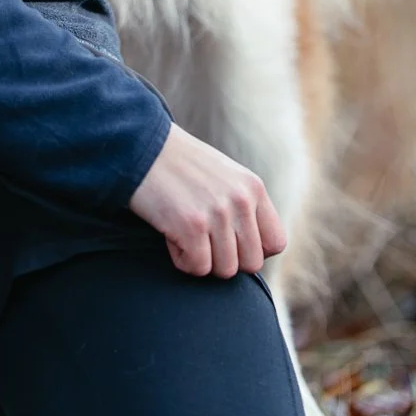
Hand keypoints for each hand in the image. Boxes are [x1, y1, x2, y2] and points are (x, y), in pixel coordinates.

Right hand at [129, 122, 286, 275]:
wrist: (140, 144)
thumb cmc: (178, 165)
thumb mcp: (224, 176)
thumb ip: (243, 206)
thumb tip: (254, 250)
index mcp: (252, 187)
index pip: (276, 243)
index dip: (253, 251)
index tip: (229, 242)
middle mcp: (240, 200)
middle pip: (251, 263)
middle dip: (225, 260)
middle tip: (202, 240)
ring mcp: (217, 213)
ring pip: (225, 270)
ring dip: (202, 260)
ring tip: (185, 234)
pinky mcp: (191, 225)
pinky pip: (198, 268)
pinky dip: (182, 259)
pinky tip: (171, 235)